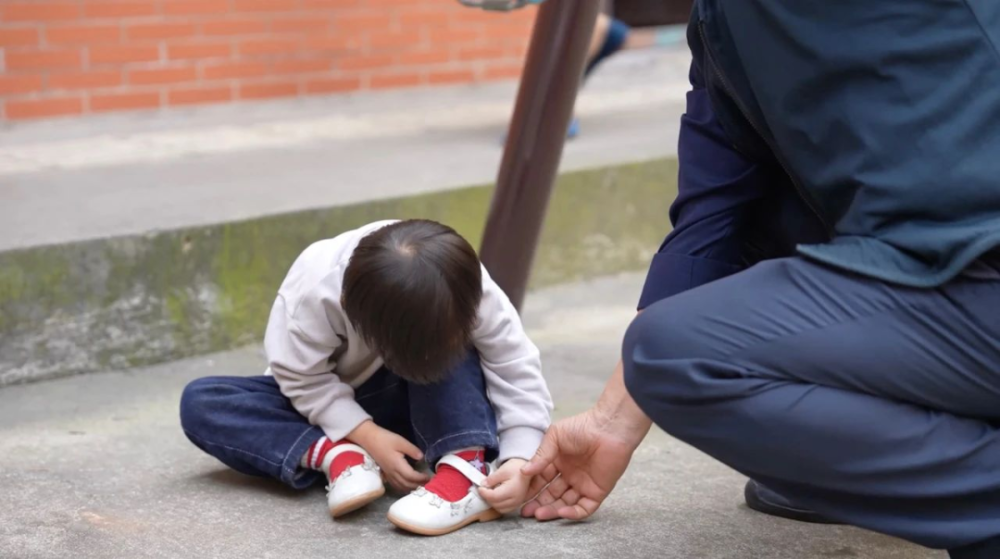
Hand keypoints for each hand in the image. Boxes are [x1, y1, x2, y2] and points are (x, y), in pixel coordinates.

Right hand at [348, 421, 429, 491]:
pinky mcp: (385, 473)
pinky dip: (403, 487)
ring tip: (420, 485)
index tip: (429, 477)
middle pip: (407, 484)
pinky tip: (408, 485)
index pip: (412, 477)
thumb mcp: (401, 441)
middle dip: (418, 485)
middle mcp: (393, 473)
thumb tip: (422, 458)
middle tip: (428, 483)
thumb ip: (412, 450)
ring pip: (401, 486)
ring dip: (411, 488)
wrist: (369, 439)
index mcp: (397, 465)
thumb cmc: (385, 439)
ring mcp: (388, 474)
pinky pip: (395, 485)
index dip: (421, 478)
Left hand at [478, 458, 529, 513]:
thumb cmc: (516, 468)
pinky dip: (498, 505)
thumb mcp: (502, 470)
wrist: (528, 470)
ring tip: (490, 492)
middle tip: (483, 489)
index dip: (484, 493)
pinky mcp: (517, 505)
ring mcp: (517, 504)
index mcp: (512, 491)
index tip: (479, 487)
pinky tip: (496, 496)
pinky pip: (504, 509)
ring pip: (499, 509)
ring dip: (492, 502)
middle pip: (495, 504)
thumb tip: (482, 485)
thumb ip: (491, 479)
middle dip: (487, 497)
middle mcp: (516, 500)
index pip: (493, 497)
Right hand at [520, 407, 640, 520]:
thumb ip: (540, 455)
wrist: (609, 428)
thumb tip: (523, 472)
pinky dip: (573, 513)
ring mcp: (583, 484)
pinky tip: (561, 512)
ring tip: (539, 514)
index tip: (517, 495)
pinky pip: (584, 507)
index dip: (530, 488)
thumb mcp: (554, 437)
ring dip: (552, 510)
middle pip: (551, 494)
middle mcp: (570, 475)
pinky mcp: (597, 491)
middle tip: (525, 511)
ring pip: (565, 503)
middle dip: (538, 503)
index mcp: (558, 462)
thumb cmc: (582, 427)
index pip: (541, 479)